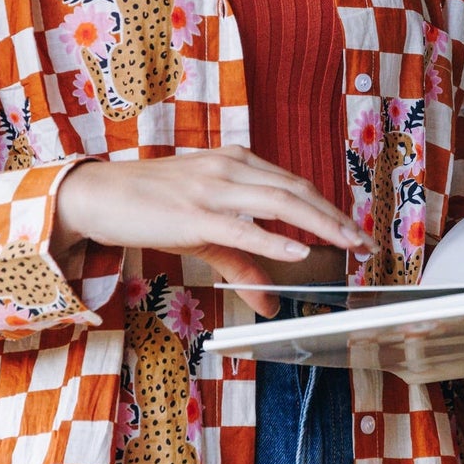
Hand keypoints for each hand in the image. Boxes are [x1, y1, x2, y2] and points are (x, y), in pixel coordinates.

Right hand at [53, 150, 369, 316]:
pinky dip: (274, 239)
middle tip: (365, 242)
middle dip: (336, 217)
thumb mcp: (205, 234)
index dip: (330, 208)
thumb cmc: (151, 206)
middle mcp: (230, 168)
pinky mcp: (194, 213)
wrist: (98, 195)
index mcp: (237, 162)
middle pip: (297, 191)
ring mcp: (212, 188)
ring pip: (279, 202)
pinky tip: (300, 250)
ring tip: (348, 244)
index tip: (356, 230)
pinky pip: (242, 227)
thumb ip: (243, 265)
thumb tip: (272, 302)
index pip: (295, 184)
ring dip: (320, 224)